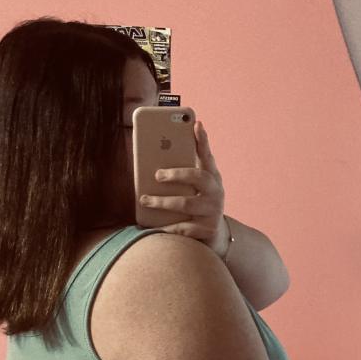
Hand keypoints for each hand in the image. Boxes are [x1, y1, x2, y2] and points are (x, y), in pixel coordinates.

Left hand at [138, 120, 227, 253]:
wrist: (214, 236)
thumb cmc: (197, 204)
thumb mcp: (194, 188)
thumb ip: (182, 174)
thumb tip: (154, 162)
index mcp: (212, 177)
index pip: (207, 155)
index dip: (203, 140)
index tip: (196, 123)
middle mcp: (216, 192)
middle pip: (197, 177)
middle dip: (176, 174)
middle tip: (156, 174)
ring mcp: (214, 211)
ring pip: (186, 203)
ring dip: (162, 201)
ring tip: (144, 200)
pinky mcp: (208, 229)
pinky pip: (184, 227)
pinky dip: (168, 227)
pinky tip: (155, 226)